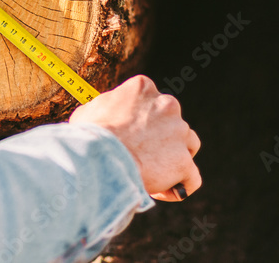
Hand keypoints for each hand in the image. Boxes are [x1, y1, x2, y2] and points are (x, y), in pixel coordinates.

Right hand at [68, 75, 200, 200]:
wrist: (97, 156)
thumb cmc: (88, 134)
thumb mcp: (92, 110)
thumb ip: (107, 108)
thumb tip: (106, 115)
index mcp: (143, 88)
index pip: (152, 103)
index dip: (143, 124)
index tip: (131, 138)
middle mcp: (166, 104)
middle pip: (173, 123)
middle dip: (161, 140)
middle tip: (141, 157)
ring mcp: (178, 132)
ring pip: (188, 147)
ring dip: (174, 160)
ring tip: (153, 176)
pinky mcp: (183, 161)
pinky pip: (191, 178)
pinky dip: (178, 186)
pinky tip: (158, 191)